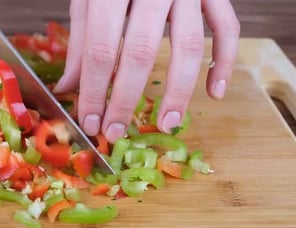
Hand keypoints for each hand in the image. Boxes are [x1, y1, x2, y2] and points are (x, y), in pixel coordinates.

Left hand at [53, 0, 239, 142]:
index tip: (90, 121)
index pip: (101, 48)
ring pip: (189, 44)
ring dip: (179, 91)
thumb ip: (80, 42)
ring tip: (167, 124)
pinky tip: (215, 93)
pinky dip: (224, 61)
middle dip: (127, 98)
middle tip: (117, 132)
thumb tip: (68, 88)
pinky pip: (227, 28)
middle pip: (142, 51)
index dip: (95, 90)